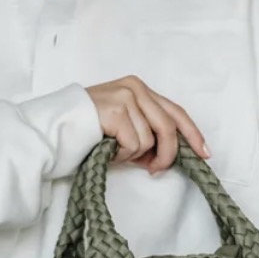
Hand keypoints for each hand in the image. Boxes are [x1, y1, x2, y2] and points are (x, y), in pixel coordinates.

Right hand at [85, 75, 210, 173]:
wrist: (53, 129)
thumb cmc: (85, 132)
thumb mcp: (121, 127)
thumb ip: (145, 134)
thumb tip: (164, 157)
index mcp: (138, 88)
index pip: (174, 111)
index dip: (192, 134)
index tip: (204, 153)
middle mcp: (134, 88)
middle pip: (168, 126)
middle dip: (167, 154)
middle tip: (155, 170)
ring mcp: (125, 97)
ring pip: (150, 139)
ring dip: (135, 155)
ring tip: (114, 152)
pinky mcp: (115, 111)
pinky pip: (133, 144)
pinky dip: (122, 155)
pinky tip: (106, 150)